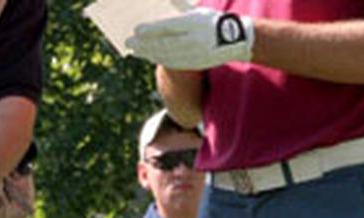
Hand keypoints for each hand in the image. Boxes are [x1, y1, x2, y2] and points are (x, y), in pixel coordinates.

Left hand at [126, 8, 254, 70]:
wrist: (235, 39)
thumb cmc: (211, 21)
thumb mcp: (197, 10)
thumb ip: (179, 8)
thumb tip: (162, 6)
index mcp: (194, 23)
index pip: (168, 27)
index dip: (151, 30)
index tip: (136, 30)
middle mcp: (194, 39)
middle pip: (164, 43)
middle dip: (144, 44)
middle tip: (128, 42)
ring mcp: (194, 54)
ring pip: (166, 55)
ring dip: (148, 53)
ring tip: (134, 50)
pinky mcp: (194, 64)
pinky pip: (172, 63)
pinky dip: (158, 59)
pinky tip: (148, 56)